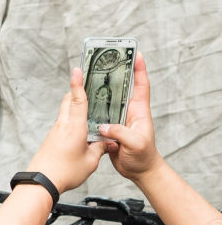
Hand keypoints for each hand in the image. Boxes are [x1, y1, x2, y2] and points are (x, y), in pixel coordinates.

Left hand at [26, 68, 106, 193]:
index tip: (77, 69)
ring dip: (75, 105)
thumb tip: (109, 142)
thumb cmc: (65, 171)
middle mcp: (63, 125)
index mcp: (74, 126)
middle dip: (77, 91)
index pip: (77, 99)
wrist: (41, 181)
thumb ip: (100, 148)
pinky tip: (81, 126)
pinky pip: (63, 122)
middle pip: (69, 101)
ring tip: (89, 105)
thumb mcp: (90, 161)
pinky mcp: (52, 138)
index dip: (78, 83)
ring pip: (65, 112)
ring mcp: (56, 131)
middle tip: (88, 83)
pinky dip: (72, 118)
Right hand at [100, 53, 165, 181]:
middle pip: (122, 88)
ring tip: (89, 76)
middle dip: (115, 72)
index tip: (136, 53)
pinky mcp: (109, 127)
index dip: (139, 69)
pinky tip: (81, 101)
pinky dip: (90, 107)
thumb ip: (121, 133)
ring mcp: (119, 119)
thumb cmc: (144, 157)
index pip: (141, 86)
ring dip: (99, 89)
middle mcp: (129, 112)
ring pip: (107, 100)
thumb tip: (104, 126)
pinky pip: (99, 114)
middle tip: (105, 59)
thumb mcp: (136, 144)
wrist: (139, 171)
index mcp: (139, 111)